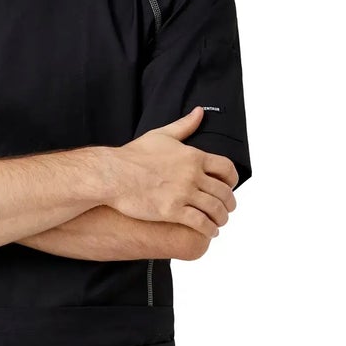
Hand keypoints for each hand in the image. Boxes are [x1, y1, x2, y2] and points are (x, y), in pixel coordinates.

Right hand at [105, 107, 238, 236]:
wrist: (112, 174)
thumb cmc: (133, 156)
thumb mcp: (162, 135)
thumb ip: (184, 125)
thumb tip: (200, 112)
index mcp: (193, 156)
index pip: (227, 169)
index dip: (233, 181)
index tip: (230, 187)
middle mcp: (192, 175)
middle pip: (224, 192)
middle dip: (229, 204)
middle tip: (227, 209)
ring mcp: (183, 193)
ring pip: (215, 209)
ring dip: (221, 218)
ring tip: (219, 223)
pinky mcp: (172, 210)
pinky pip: (200, 223)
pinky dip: (209, 229)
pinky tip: (209, 232)